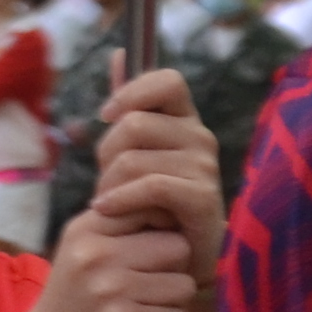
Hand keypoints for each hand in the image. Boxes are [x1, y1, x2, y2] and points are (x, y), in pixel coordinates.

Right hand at [23, 192, 197, 311]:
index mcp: (86, 229)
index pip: (153, 209)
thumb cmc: (71, 302)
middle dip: (172, 270)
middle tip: (147, 287)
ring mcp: (111, 288)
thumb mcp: (81, 251)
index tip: (149, 253)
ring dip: (170, 303)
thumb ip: (119, 228)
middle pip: (178, 248)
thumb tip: (174, 213)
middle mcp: (97, 253)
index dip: (163, 232)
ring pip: (183, 285)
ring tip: (140, 310)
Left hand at [86, 67, 224, 285]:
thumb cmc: (150, 202)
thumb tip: (118, 53)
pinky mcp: (203, 199)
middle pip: (135, 123)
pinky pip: (151, 186)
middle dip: (106, 153)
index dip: (132, 92)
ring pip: (134, 158)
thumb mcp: (134, 150)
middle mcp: (199, 138)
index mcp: (183, 120)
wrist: (175, 258)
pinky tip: (107, 211)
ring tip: (111, 204)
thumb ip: (129, 104)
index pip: (168, 80)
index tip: (107, 115)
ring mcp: (205, 168)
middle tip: (106, 181)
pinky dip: (120, 199)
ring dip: (109, 185)